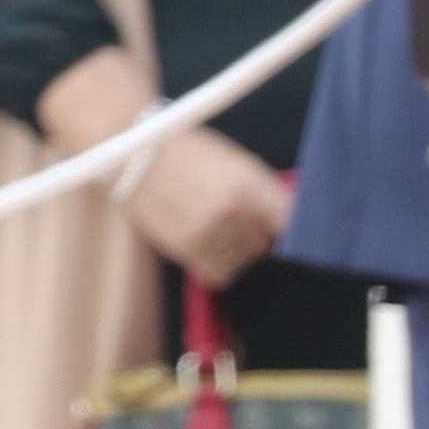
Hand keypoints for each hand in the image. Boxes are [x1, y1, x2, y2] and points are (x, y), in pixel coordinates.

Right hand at [128, 128, 295, 289]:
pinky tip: (211, 248)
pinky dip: (220, 266)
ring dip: (239, 252)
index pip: (289, 221)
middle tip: (241, 224)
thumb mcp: (235, 161)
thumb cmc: (190, 154)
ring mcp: (209, 231)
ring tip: (220, 233)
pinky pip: (220, 274)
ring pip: (245, 260)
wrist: (138, 156)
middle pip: (266, 243)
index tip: (278, 226)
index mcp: (248, 182)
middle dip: (259, 236)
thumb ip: (265, 191)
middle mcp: (232, 209)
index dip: (287, 226)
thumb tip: (290, 218)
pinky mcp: (187, 248)